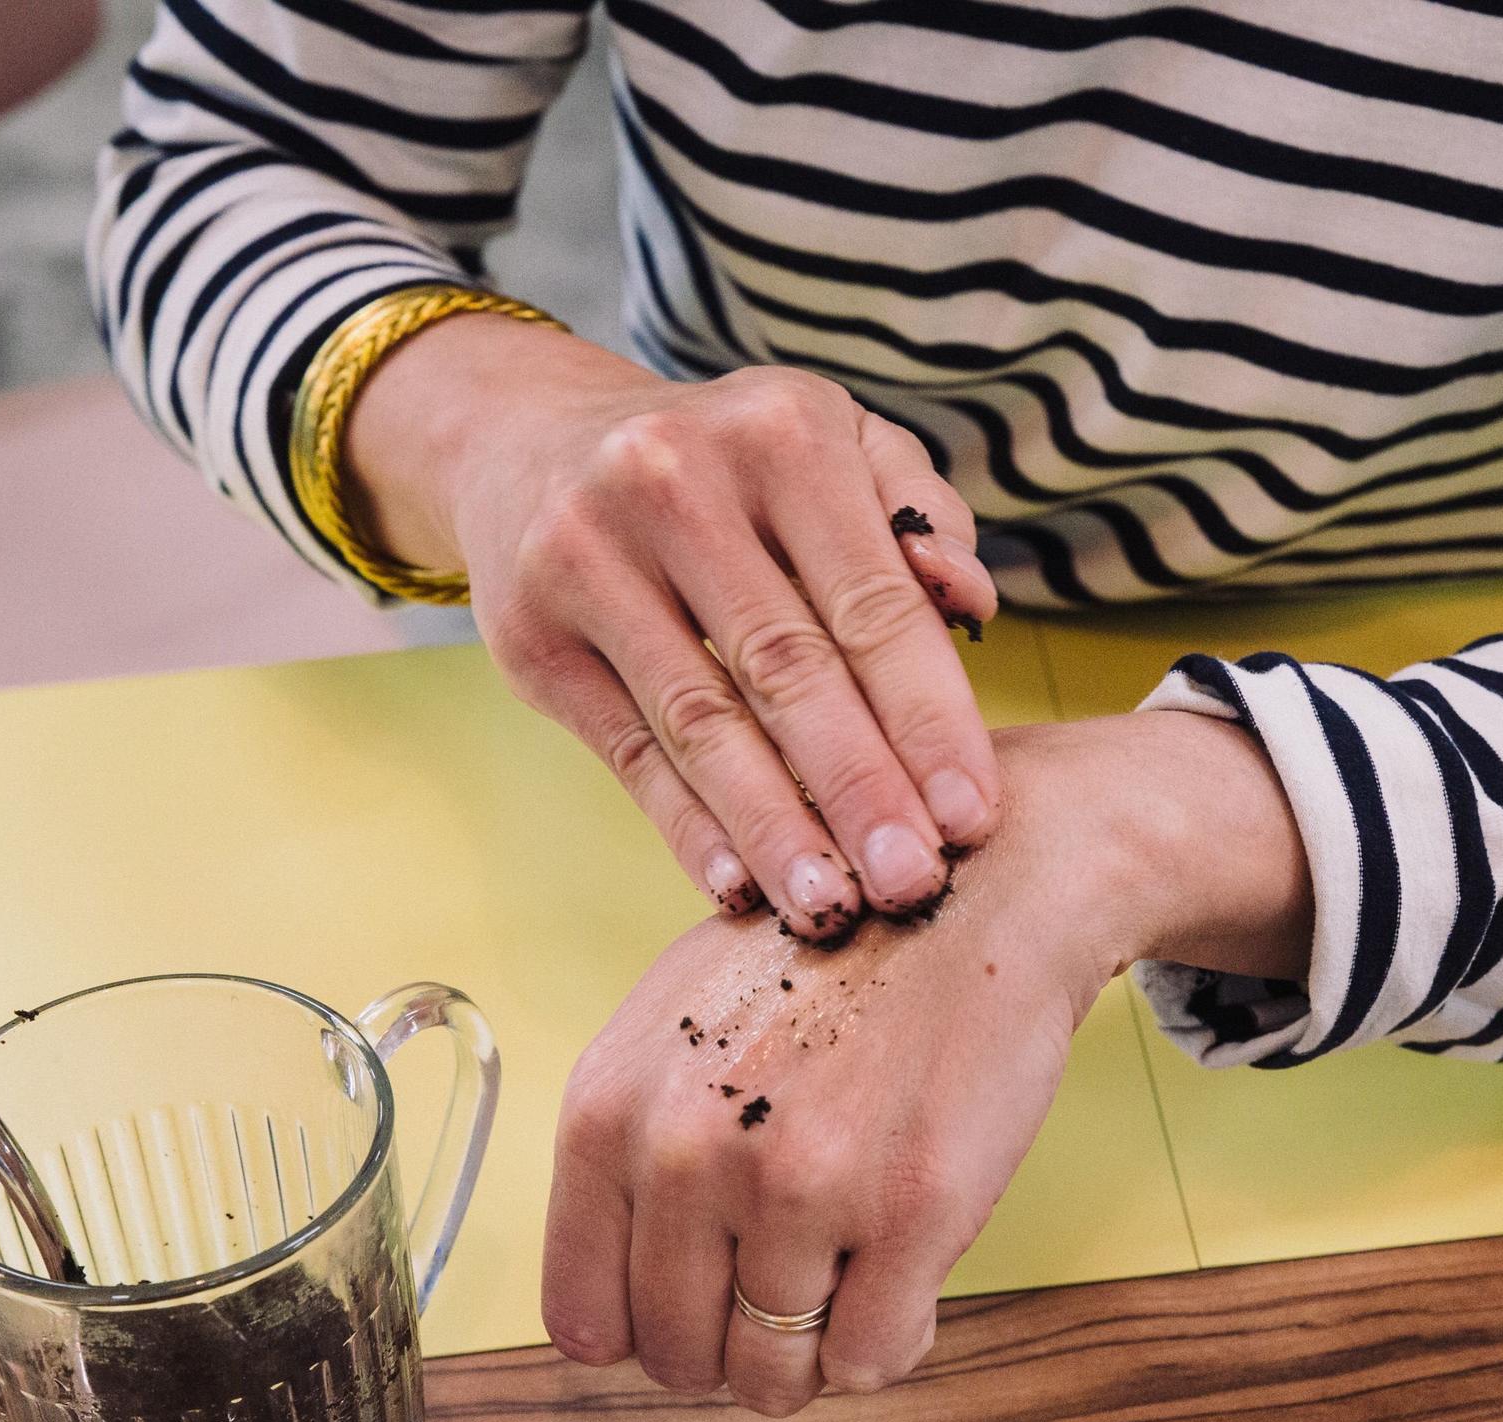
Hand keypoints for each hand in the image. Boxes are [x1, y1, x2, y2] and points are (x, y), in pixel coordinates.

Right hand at [348, 315, 1002, 940]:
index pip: (873, 602)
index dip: (929, 719)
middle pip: (788, 668)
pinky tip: (740, 888)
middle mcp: (673, 480)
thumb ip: (918, 518)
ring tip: (832, 908)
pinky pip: (629, 751)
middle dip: (861, 790)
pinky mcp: (530, 635)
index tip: (973, 816)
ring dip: (775, 830)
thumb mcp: (833, 445)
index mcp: (780, 432)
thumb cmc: (728, 467)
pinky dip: (688, 827)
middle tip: (913, 883)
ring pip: (703, 723)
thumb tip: (971, 602)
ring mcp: (587, 557)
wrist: (532, 442)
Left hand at [542, 712, 1311, 1414]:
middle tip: (790, 1284)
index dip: (649, 1330)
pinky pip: (870, 1360)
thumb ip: (628, 1150)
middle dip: (737, 1347)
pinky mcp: (910, 1210)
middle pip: (681, 1359)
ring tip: (850, 1271)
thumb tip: (611, 1304)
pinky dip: (889, 1339)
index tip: (699, 1306)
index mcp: (607, 1110)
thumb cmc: (830, 958)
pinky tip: (904, 1273)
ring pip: (777, 1376)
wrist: (978, 888)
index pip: (585, 1321)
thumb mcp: (674, 1026)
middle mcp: (684, 1153)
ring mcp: (798, 1186)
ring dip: (816, 1348)